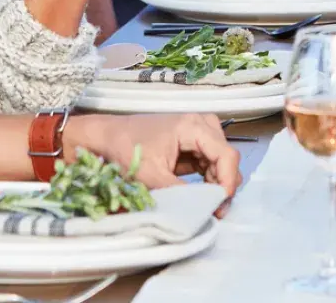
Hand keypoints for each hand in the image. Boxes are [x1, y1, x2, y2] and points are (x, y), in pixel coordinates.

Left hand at [63, 112, 242, 200]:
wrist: (106, 137)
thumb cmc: (126, 150)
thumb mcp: (151, 176)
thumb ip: (180, 193)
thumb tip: (202, 209)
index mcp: (194, 127)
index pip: (226, 155)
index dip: (228, 182)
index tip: (219, 206)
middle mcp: (202, 125)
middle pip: (227, 158)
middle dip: (223, 186)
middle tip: (213, 211)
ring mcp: (200, 132)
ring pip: (221, 162)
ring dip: (216, 184)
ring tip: (205, 205)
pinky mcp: (194, 142)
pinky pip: (211, 162)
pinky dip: (208, 180)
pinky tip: (199, 194)